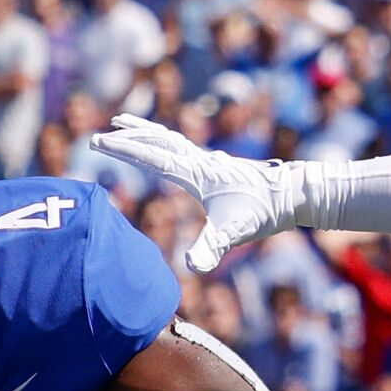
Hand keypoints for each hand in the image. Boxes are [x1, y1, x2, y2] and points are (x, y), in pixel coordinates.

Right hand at [86, 114, 302, 272]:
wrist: (292, 194)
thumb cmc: (263, 212)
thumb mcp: (234, 233)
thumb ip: (211, 249)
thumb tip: (191, 267)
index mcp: (196, 173)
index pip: (152, 157)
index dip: (123, 150)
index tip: (97, 143)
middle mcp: (200, 161)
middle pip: (157, 140)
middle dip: (128, 136)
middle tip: (101, 133)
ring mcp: (209, 161)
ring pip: (169, 139)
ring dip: (145, 132)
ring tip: (124, 123)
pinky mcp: (217, 167)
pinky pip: (181, 147)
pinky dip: (163, 141)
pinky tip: (164, 146)